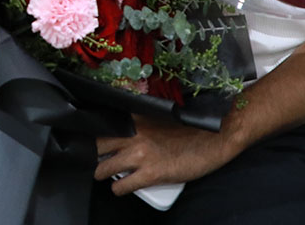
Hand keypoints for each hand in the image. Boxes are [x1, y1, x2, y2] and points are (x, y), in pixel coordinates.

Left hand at [95, 116, 235, 194]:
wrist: (214, 138)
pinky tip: (120, 187)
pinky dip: (118, 189)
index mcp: (136, 118)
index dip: (95, 133)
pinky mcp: (150, 174)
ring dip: (101, 173)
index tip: (90, 137)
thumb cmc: (190, 127)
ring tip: (103, 174)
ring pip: (103, 168)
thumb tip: (125, 126)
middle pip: (98, 145)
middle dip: (94, 153)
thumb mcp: (158, 116)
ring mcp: (140, 155)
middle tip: (95, 158)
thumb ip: (140, 120)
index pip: (104, 124)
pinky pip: (122, 186)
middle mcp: (133, 134)